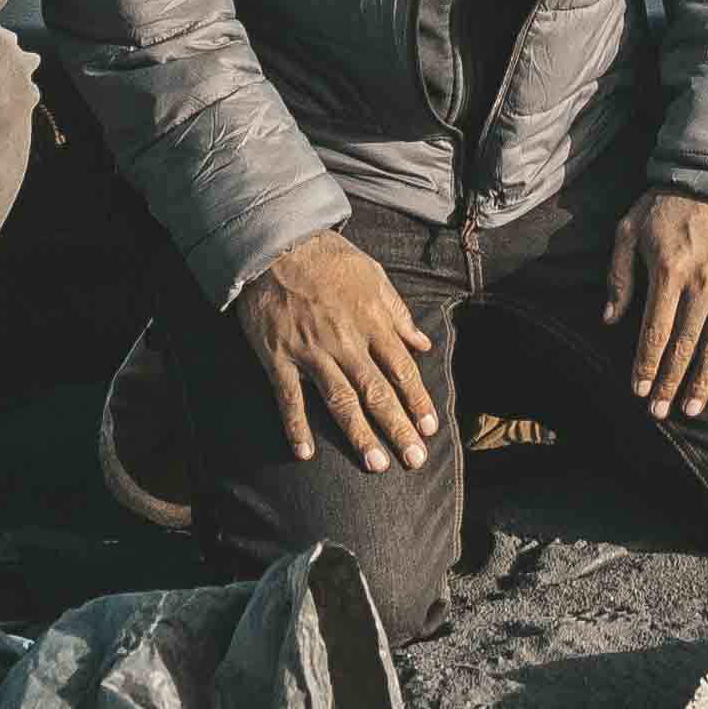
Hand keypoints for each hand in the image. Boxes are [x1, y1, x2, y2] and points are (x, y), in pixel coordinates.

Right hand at [236, 228, 446, 474]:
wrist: (277, 244)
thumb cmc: (329, 259)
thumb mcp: (374, 276)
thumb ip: (398, 314)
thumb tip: (422, 345)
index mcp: (372, 321)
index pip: (402, 369)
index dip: (417, 401)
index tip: (430, 428)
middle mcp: (346, 341)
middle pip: (377, 392)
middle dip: (398, 428)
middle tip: (414, 460)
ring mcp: (311, 351)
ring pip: (340, 401)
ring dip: (359, 435)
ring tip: (376, 464)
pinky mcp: (278, 356)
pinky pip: (289, 398)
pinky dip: (296, 427)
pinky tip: (305, 454)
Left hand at [604, 194, 707, 418]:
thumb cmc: (668, 203)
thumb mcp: (630, 228)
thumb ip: (618, 275)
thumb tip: (610, 320)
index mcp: (669, 271)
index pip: (654, 333)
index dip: (645, 367)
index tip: (639, 393)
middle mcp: (703, 283)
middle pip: (685, 347)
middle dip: (669, 383)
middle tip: (660, 412)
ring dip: (705, 381)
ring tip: (692, 408)